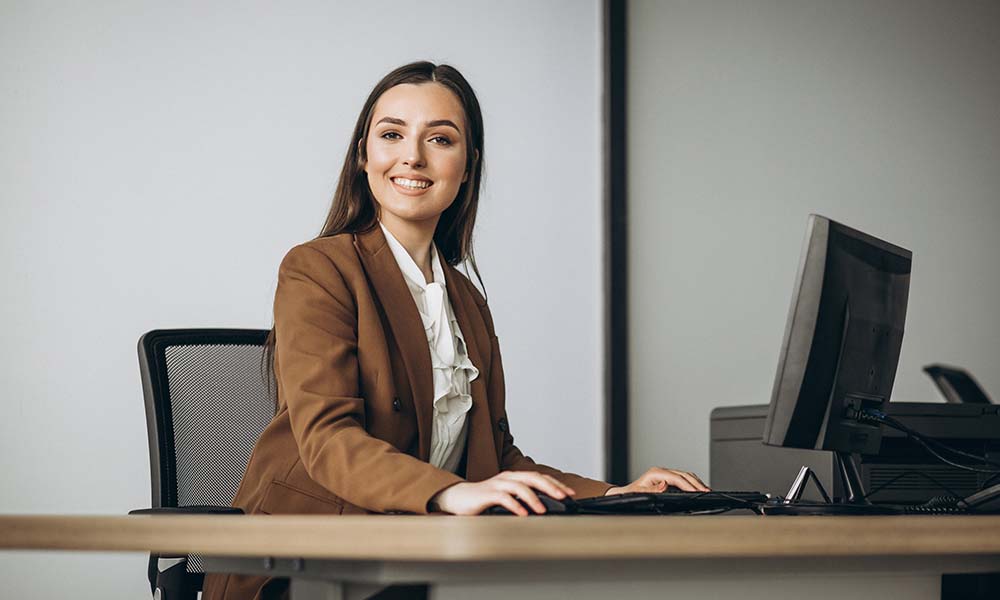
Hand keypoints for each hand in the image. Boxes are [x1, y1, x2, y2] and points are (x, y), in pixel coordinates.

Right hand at [430, 471, 575, 515]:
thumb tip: (544, 508)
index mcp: (514, 477)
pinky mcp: (487, 494)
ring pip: (520, 486)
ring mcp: (497, 484)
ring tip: (543, 510)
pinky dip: (515, 506)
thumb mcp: (507, 499)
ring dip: (534, 498)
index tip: (570, 493)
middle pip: (533, 477)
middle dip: (550, 487)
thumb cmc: (483, 500)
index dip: (556, 484)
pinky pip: (504, 498)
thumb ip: (522, 500)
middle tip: (564, 497)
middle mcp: (507, 478)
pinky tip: (523, 514)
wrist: (458, 498)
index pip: (540, 477)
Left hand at [604, 466, 709, 495]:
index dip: (689, 485)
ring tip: (706, 491)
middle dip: (697, 483)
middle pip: (684, 474)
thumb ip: (652, 490)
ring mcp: (664, 473)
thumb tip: (665, 485)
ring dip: (696, 482)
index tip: (698, 492)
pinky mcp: (666, 477)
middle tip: (707, 492)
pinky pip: (682, 478)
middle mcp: (661, 471)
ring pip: (685, 475)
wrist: (624, 493)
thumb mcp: (639, 493)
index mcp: (655, 473)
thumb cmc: (631, 494)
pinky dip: (692, 482)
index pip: (677, 478)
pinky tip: (697, 488)